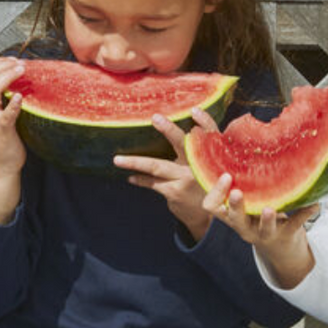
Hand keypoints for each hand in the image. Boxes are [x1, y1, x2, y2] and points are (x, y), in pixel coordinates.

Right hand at [0, 56, 26, 176]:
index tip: (13, 59)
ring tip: (22, 70)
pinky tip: (20, 96)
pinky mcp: (0, 130)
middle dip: (4, 65)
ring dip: (8, 76)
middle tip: (21, 63)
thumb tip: (15, 76)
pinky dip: (13, 103)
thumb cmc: (0, 137)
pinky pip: (6, 114)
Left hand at [114, 107, 218, 240]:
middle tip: (155, 118)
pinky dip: (141, 179)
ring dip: (135, 162)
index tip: (194, 110)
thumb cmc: (205, 184)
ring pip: (157, 166)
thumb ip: (202, 151)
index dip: (205, 121)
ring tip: (117, 160)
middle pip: (183, 144)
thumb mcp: (210, 168)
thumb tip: (190, 128)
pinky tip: (130, 177)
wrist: (208, 217)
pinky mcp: (175, 192)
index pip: (210, 135)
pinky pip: (152, 183)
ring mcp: (186, 179)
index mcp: (210, 156)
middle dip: (169, 130)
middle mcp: (199, 166)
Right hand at [202, 175, 317, 288]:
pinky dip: (306, 212)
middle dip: (234, 206)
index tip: (225, 175)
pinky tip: (315, 203)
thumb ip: (242, 186)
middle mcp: (245, 227)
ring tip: (269, 208)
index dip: (215, 192)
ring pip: (264, 228)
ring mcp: (266, 233)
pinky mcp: (287, 234)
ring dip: (267, 219)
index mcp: (233, 217)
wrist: (282, 250)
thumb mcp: (247, 207)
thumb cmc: (259, 219)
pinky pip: (296, 223)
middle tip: (237, 193)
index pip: (212, 207)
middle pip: (234, 219)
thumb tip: (241, 144)